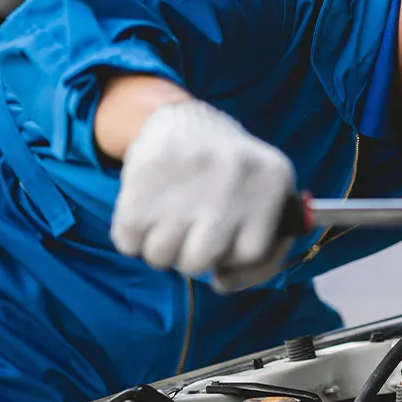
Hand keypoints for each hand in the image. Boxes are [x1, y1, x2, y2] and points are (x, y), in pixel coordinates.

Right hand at [111, 99, 295, 290]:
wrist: (185, 120)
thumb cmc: (231, 173)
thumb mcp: (266, 191)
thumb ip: (268, 241)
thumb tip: (226, 281)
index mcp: (273, 178)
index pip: (253, 253)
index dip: (234, 262)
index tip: (225, 253)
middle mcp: (235, 174)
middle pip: (199, 261)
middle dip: (191, 260)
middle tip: (191, 238)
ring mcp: (189, 176)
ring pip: (161, 256)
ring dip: (160, 251)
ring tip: (170, 226)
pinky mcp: (146, 175)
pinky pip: (128, 242)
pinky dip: (133, 239)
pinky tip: (148, 215)